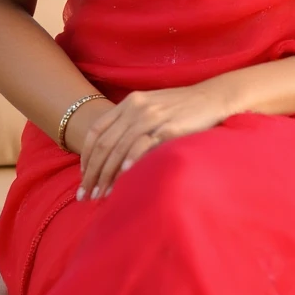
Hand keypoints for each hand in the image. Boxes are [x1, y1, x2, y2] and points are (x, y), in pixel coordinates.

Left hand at [76, 80, 232, 201]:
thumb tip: (111, 153)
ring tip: (101, 196)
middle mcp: (137, 108)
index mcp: (129, 102)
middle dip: (92, 173)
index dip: (86, 156)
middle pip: (105, 144)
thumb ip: (130, 122)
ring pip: (120, 149)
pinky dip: (132, 162)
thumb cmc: (180, 107)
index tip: (82, 177)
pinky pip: (145, 146)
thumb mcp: (150, 107)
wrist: (212, 98)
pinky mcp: (170, 128)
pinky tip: (125, 177)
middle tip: (85, 196)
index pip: (97, 131)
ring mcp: (153, 117)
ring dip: (107, 175)